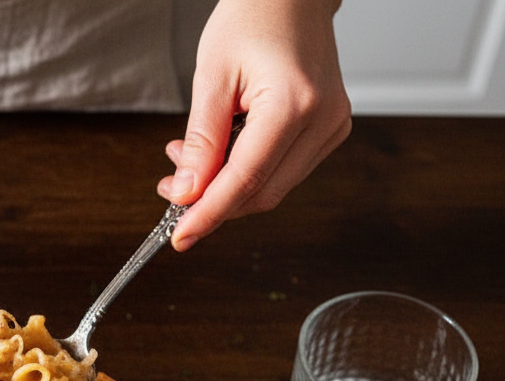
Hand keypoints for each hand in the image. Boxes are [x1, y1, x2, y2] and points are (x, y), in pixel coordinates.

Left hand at [160, 0, 351, 250]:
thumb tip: (186, 191)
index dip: (209, 213)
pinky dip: (247, 173)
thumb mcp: (212, 76)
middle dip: (213, 203)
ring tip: (188, 164)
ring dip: (226, 188)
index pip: (246, 179)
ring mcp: (332, 126)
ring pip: (273, 187)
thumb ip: (201, 141)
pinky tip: (219, 155)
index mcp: (294, 103)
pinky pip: (284, 170)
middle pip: (262, 192)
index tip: (180, 236)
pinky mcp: (329, 129)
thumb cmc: (254, 15)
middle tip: (172, 192)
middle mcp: (323, 119)